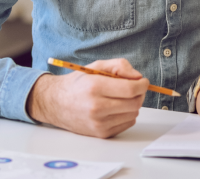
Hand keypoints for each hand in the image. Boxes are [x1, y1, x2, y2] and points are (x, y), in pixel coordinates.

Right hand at [26, 58, 147, 137]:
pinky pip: (127, 124)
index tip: (143, 81)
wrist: (56, 103)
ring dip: (133, 105)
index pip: (131, 89)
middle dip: (139, 94)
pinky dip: (127, 115)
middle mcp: (97, 107)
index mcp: (95, 87)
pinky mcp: (101, 133)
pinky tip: (115, 108)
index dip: (142, 84)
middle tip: (134, 88)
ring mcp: (99, 123)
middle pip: (135, 103)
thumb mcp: (96, 66)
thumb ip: (120, 66)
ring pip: (133, 114)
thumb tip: (138, 77)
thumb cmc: (77, 84)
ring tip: (120, 98)